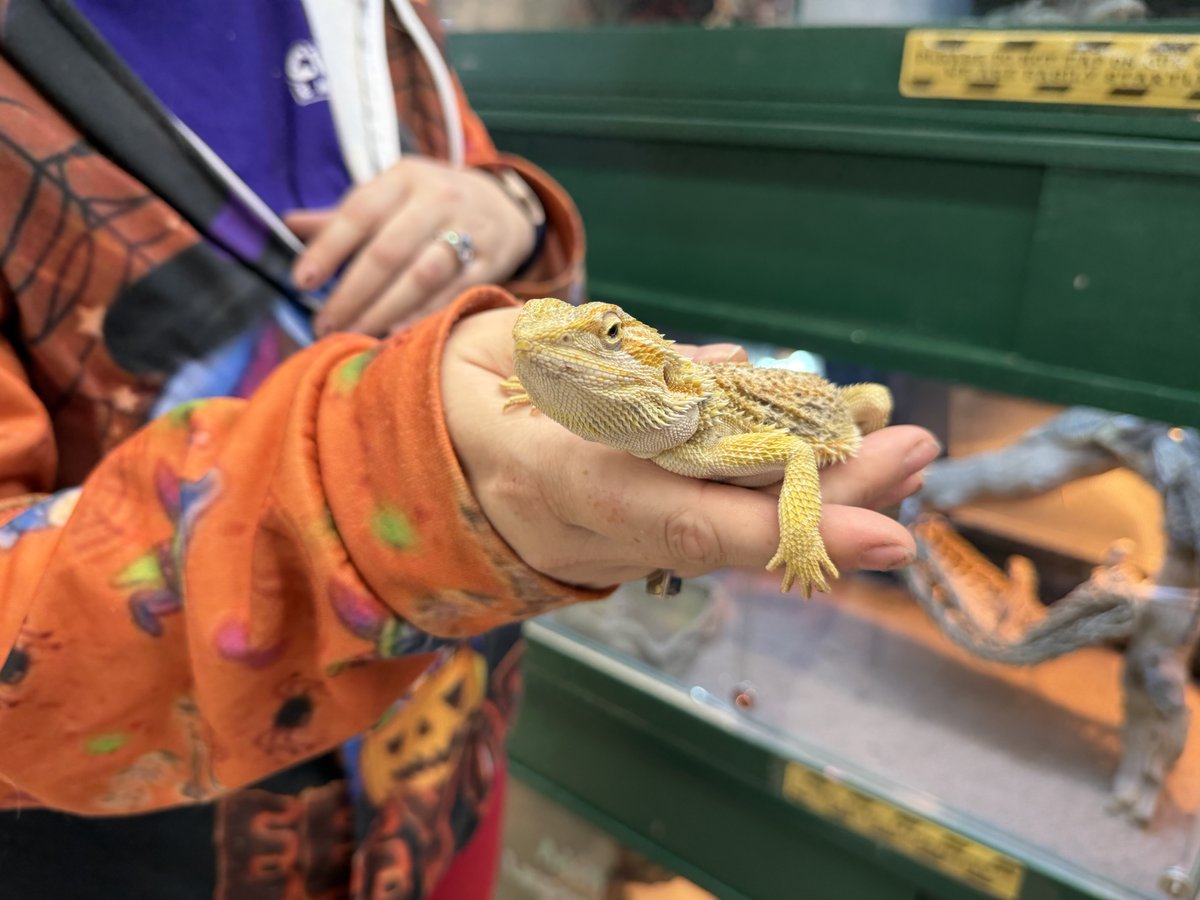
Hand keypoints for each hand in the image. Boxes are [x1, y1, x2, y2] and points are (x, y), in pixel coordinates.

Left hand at [286, 159, 534, 336]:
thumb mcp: (392, 194)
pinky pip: (452, 294)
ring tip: (355, 333)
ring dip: (384, 310)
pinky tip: (396, 334)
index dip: (328, 248)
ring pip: (421, 276)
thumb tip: (289, 223)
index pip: (359, 212)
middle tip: (324, 324)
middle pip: (388, 252)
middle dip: (351, 293)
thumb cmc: (432, 205)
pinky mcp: (491, 261)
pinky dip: (423, 315)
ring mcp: (470, 230)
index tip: (301, 281)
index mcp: (405, 178)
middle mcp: (438, 199)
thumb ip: (343, 214)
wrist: (505, 207)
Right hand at [442, 308, 938, 589]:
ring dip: (814, 500)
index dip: (790, 528)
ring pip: (724, 536)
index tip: (889, 532)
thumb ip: (620, 359)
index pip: (689, 515)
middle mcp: (591, 532)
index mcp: (557, 475)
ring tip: (893, 449)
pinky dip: (766, 498)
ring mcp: (602, 552)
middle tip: (916, 449)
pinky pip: (700, 527)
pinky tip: (827, 461)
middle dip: (831, 503)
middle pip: (729, 533)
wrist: (397, 472)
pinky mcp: (612, 551)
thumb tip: (735, 373)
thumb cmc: (452, 392)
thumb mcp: (512, 349)